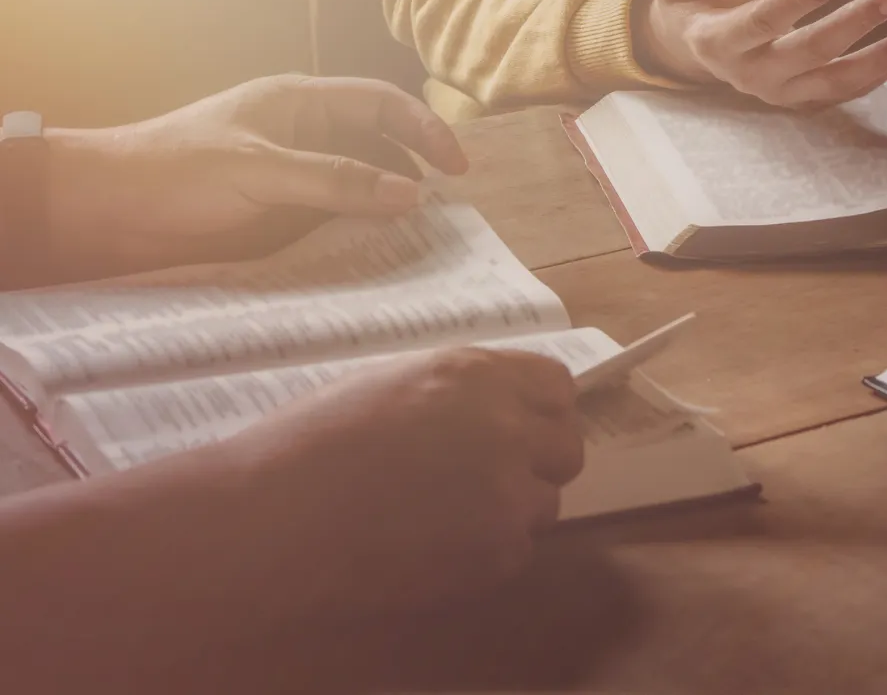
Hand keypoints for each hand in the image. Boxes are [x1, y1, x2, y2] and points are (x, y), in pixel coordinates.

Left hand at [44, 75, 467, 278]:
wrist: (107, 212)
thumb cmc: (176, 170)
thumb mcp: (261, 170)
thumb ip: (336, 180)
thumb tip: (412, 195)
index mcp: (302, 103)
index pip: (382, 104)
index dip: (425, 129)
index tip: (457, 167)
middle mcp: (306, 135)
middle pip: (380, 145)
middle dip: (415, 172)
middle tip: (444, 213)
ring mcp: (295, 176)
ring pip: (362, 186)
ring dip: (389, 208)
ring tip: (417, 239)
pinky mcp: (282, 216)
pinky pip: (337, 220)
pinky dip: (362, 234)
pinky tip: (377, 255)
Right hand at [229, 346, 583, 616]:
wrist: (277, 519)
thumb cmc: (315, 440)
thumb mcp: (396, 383)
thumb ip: (461, 391)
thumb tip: (500, 406)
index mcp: (476, 374)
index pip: (558, 385)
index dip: (540, 408)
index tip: (521, 424)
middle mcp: (507, 426)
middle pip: (568, 445)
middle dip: (539, 459)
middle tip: (493, 475)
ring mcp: (508, 492)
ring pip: (546, 501)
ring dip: (513, 507)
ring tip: (448, 514)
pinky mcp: (497, 552)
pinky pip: (517, 548)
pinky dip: (488, 550)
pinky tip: (433, 545)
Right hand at [635, 0, 886, 106]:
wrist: (689, 42)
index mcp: (716, 41)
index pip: (761, 22)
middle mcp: (747, 75)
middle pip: (807, 54)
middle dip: (854, 25)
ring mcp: (775, 93)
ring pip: (831, 83)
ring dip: (876, 63)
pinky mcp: (797, 99)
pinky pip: (840, 94)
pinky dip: (876, 77)